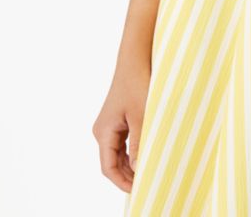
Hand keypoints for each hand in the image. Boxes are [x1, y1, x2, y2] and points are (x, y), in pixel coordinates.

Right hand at [92, 60, 150, 192]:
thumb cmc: (138, 83)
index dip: (122, 182)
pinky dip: (132, 152)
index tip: (139, 190)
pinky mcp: (117, 119)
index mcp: (103, 131)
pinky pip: (122, 143)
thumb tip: (138, 169)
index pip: (108, 167)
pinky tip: (145, 157)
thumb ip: (139, 143)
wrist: (136, 59)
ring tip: (148, 173)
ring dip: (130, 164)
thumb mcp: (142, 116)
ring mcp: (109, 125)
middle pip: (112, 162)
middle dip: (127, 175)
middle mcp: (102, 130)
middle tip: (147, 184)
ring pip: (117, 154)